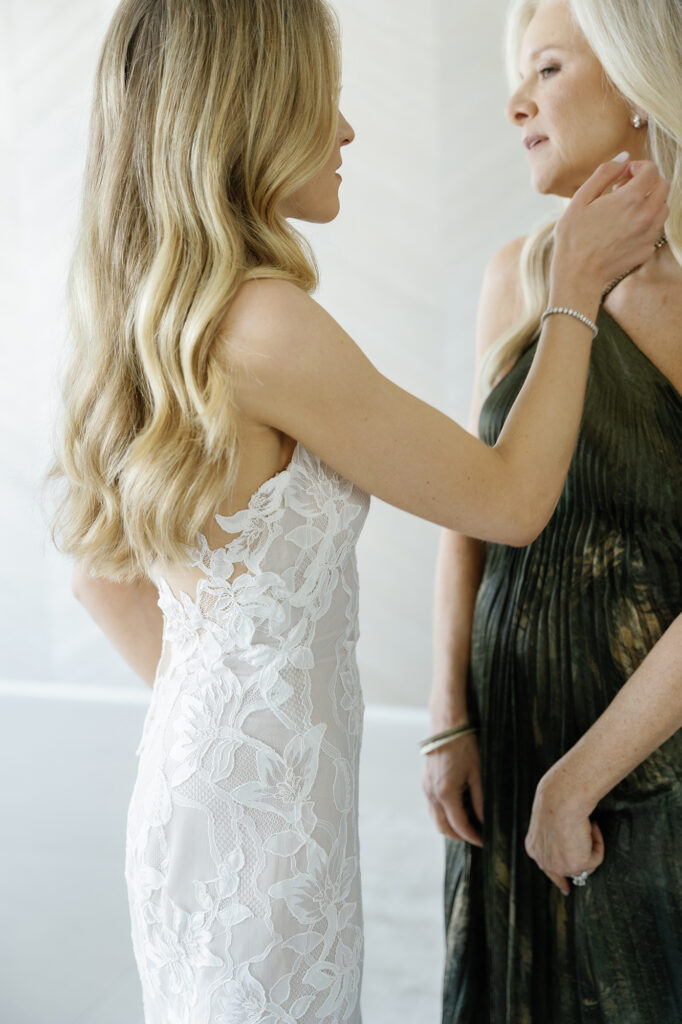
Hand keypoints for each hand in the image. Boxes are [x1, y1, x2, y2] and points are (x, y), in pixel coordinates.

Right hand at [422, 730, 483, 846]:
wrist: (446, 725)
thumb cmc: (464, 745)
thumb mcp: (477, 773)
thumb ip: (480, 800)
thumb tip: (484, 821)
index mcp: (446, 792)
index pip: (459, 826)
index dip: (472, 837)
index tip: (484, 841)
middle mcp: (432, 793)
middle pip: (443, 828)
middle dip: (460, 836)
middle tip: (477, 837)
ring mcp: (425, 788)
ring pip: (435, 819)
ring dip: (450, 827)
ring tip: (468, 826)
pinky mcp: (424, 782)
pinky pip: (432, 807)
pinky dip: (443, 815)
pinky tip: (457, 810)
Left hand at [524, 766, 604, 895]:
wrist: (561, 799)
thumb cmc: (555, 800)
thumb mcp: (548, 819)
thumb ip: (554, 834)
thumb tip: (567, 839)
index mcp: (534, 847)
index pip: (547, 867)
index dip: (558, 877)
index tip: (566, 888)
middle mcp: (544, 861)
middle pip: (564, 872)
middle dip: (577, 869)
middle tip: (585, 867)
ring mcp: (560, 866)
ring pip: (583, 864)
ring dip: (589, 846)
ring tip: (586, 825)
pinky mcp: (577, 865)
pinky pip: (596, 857)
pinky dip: (598, 842)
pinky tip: (591, 826)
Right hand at [552, 156, 669, 299]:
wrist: (578, 275)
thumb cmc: (573, 238)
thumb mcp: (580, 199)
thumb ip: (605, 173)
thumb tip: (624, 157)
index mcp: (630, 198)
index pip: (651, 169)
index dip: (637, 166)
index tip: (623, 175)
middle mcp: (646, 215)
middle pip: (663, 185)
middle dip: (647, 182)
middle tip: (625, 190)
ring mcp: (650, 234)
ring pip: (663, 207)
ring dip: (649, 201)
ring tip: (626, 209)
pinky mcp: (648, 249)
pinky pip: (656, 228)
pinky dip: (646, 222)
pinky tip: (625, 228)